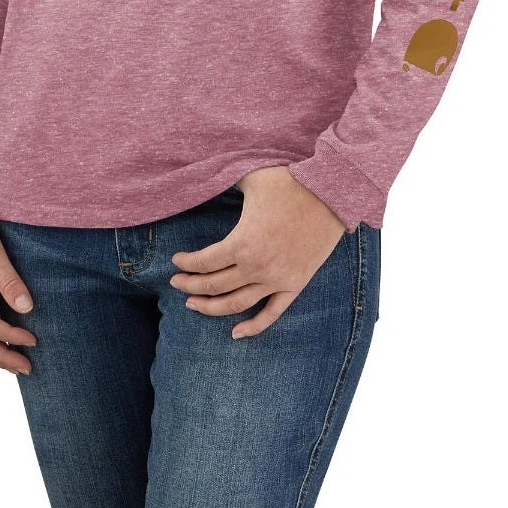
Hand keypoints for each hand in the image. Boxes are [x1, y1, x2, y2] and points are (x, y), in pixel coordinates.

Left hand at [170, 166, 345, 338]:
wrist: (330, 194)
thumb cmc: (288, 183)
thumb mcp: (250, 178)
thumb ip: (225, 180)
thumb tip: (206, 173)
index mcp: (241, 243)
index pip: (204, 262)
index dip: (186, 263)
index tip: (176, 260)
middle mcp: (256, 267)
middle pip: (214, 286)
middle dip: (191, 286)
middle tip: (177, 283)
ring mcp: (276, 280)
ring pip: (236, 304)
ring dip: (211, 307)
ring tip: (194, 305)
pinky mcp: (295, 284)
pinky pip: (271, 314)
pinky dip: (253, 326)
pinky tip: (236, 333)